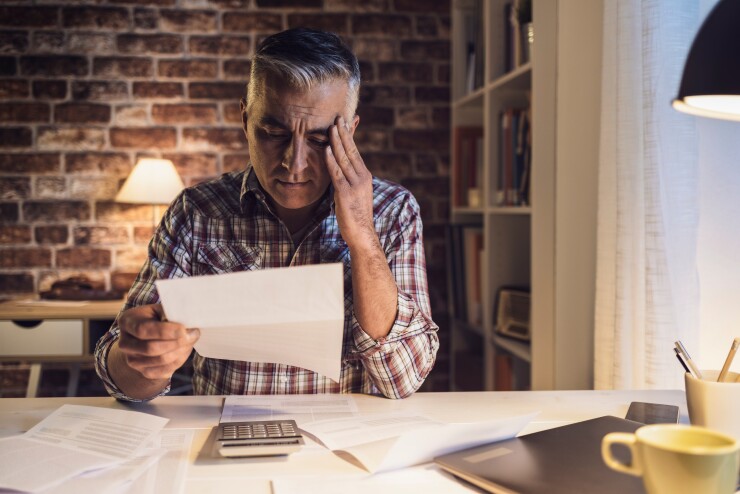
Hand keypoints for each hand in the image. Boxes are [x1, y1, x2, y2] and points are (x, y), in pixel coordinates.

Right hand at [116, 303, 198, 380]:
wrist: (146, 338)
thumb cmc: (156, 319)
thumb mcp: (159, 310)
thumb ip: (169, 313)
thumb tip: (187, 322)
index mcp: (127, 322)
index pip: (143, 330)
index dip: (165, 331)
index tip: (183, 329)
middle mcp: (125, 343)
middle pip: (151, 348)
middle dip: (177, 342)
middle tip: (193, 333)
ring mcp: (132, 360)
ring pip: (161, 360)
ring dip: (181, 350)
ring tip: (191, 339)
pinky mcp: (144, 372)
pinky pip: (165, 370)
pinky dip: (179, 360)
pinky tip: (184, 349)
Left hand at [325, 115, 376, 248]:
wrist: (362, 233)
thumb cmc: (356, 215)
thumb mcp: (355, 193)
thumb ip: (349, 179)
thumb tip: (341, 169)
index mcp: (364, 176)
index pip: (355, 152)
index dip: (349, 137)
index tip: (343, 123)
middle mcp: (362, 177)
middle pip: (351, 151)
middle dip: (344, 133)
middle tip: (338, 117)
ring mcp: (355, 185)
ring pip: (344, 159)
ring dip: (337, 142)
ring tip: (331, 127)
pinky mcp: (346, 193)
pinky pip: (337, 173)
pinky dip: (332, 160)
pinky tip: (327, 148)